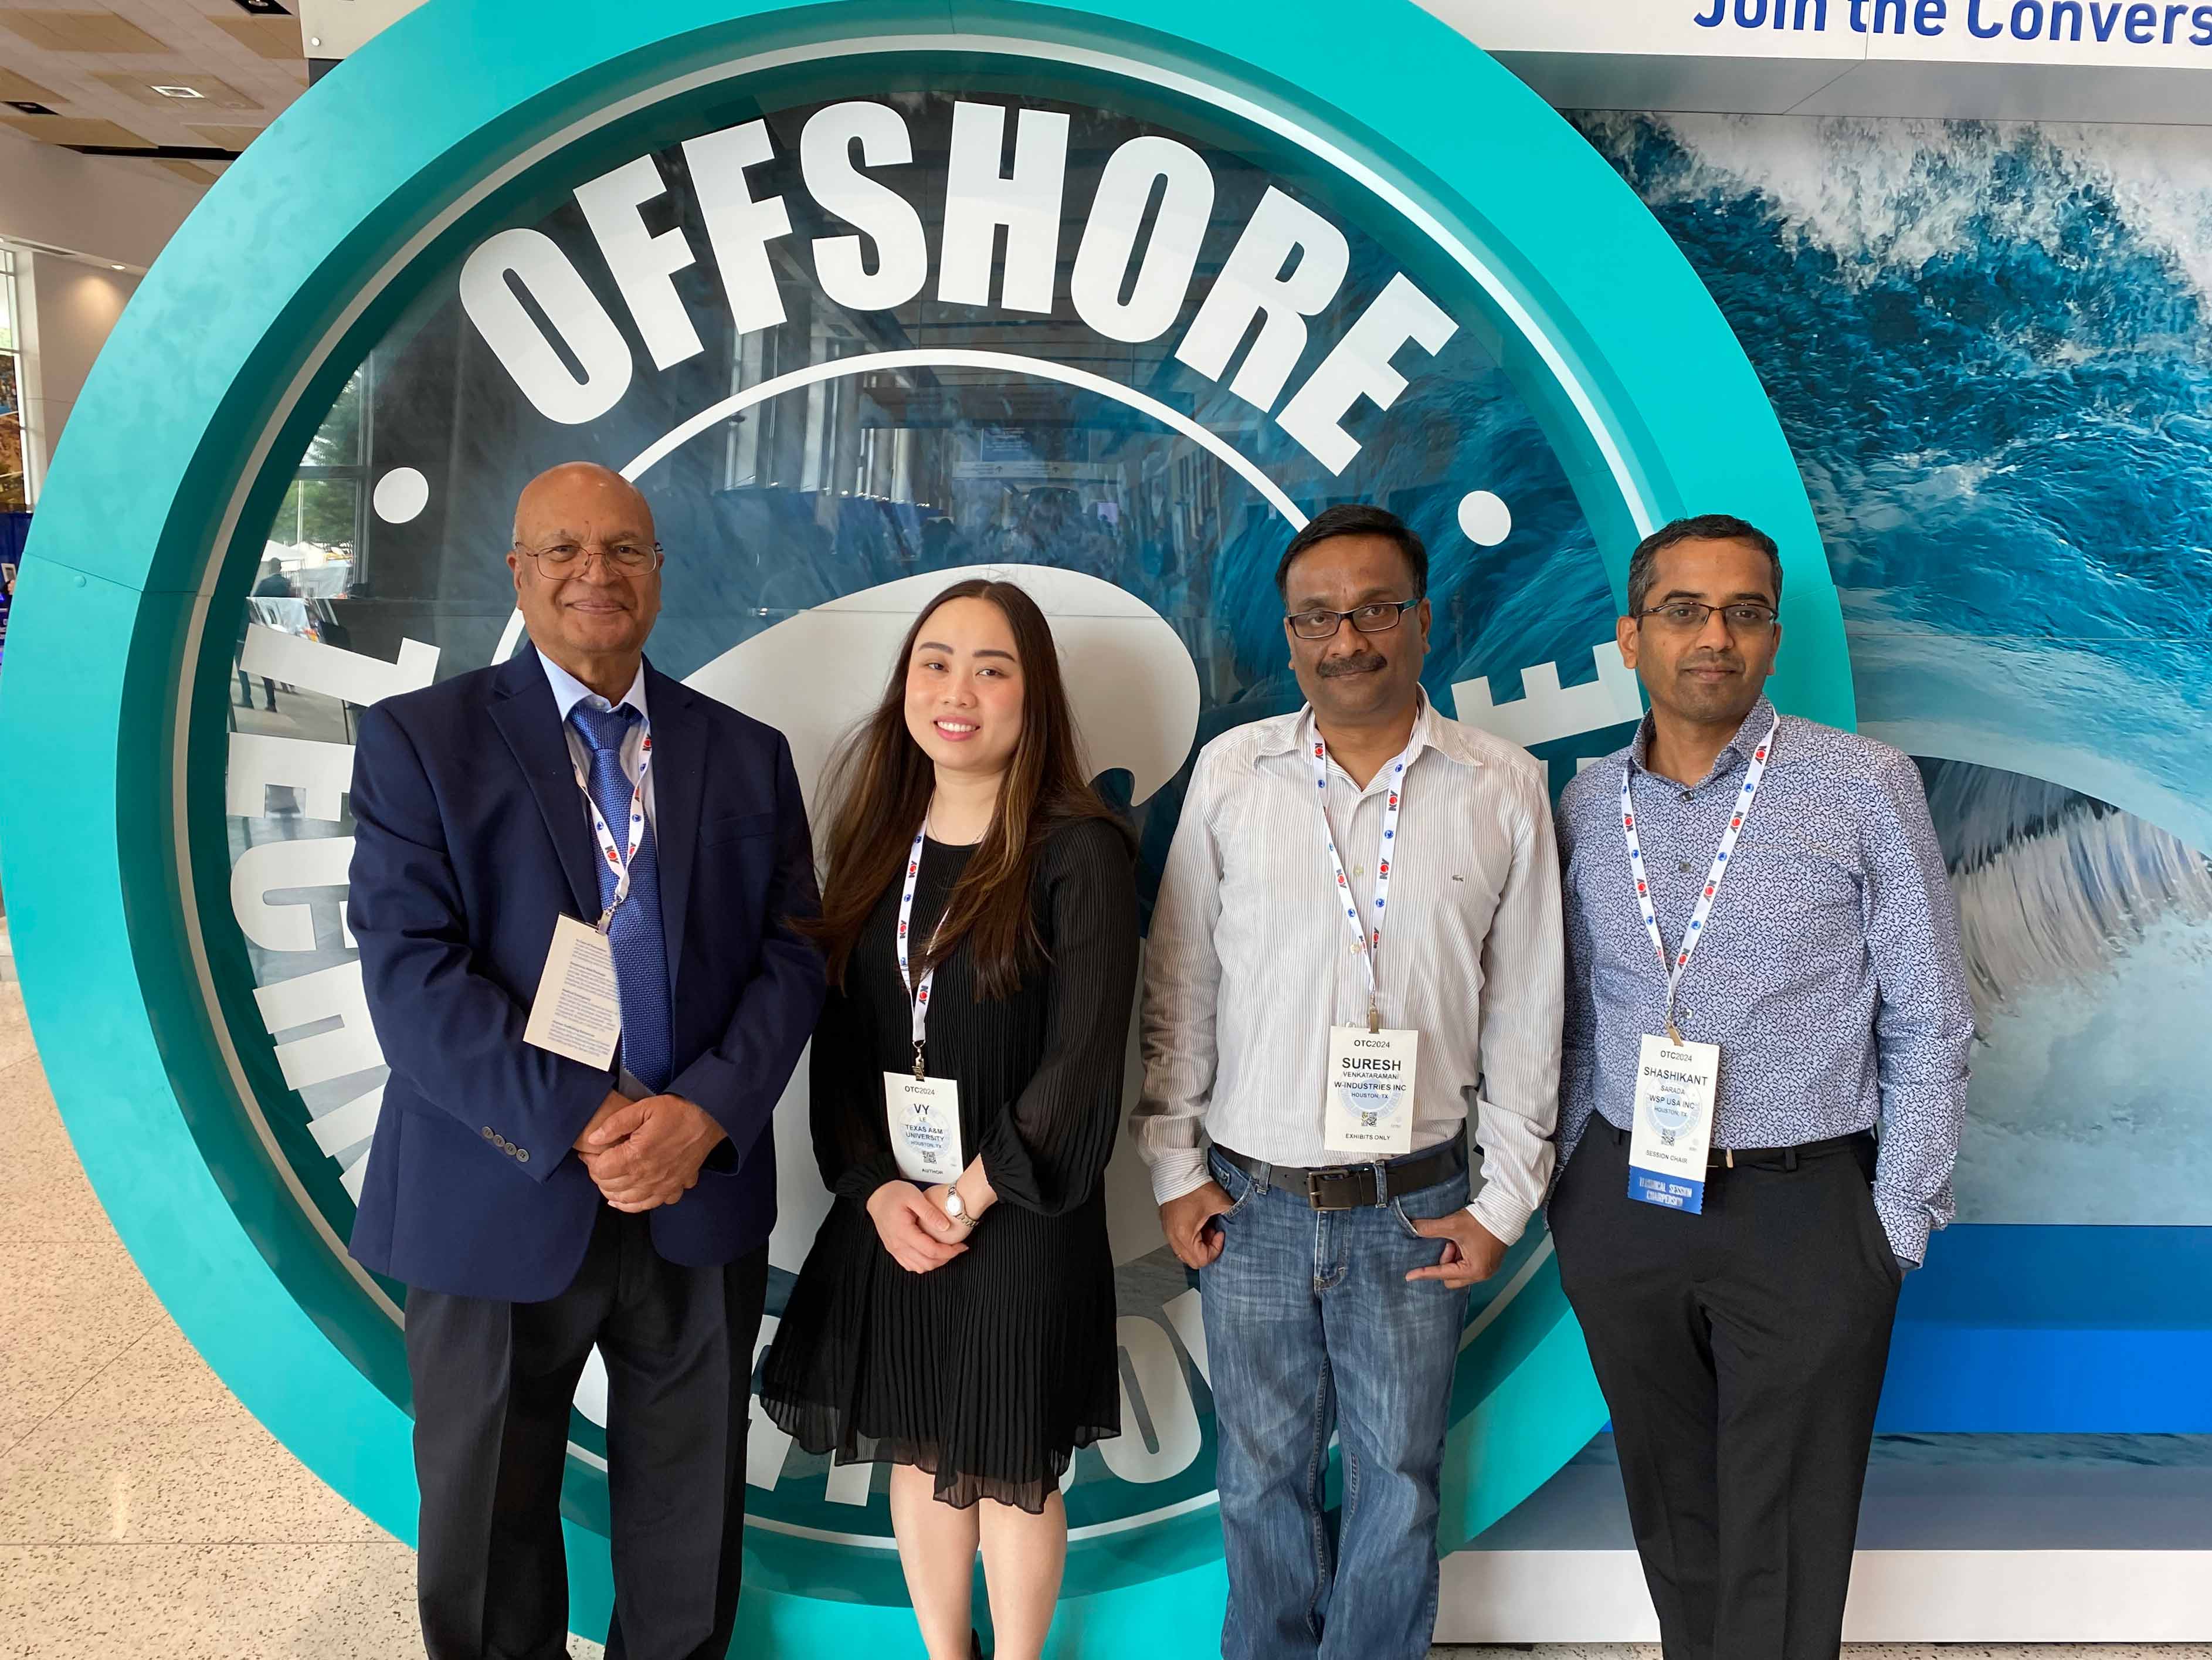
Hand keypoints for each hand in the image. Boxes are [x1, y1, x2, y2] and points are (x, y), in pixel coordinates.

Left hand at [577, 1094, 725, 1212]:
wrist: (709, 1118)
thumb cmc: (677, 1112)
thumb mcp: (643, 1108)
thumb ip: (615, 1124)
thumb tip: (594, 1138)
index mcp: (636, 1156)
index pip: (601, 1170)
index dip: (590, 1161)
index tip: (590, 1153)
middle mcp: (647, 1176)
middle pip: (611, 1187)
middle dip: (598, 1176)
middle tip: (598, 1163)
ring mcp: (662, 1185)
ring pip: (628, 1201)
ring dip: (612, 1193)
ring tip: (607, 1181)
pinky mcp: (674, 1187)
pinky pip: (650, 1205)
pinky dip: (634, 1206)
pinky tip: (627, 1200)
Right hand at [868, 1182, 968, 1274]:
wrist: (876, 1196)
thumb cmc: (893, 1194)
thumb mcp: (914, 1196)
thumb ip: (930, 1213)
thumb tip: (946, 1227)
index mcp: (904, 1232)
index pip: (931, 1251)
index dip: (950, 1251)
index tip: (962, 1246)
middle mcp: (898, 1245)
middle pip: (927, 1263)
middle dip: (946, 1258)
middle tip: (957, 1248)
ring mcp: (895, 1250)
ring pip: (919, 1268)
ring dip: (935, 1262)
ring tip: (946, 1250)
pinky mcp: (894, 1250)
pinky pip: (910, 1265)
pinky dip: (923, 1263)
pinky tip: (931, 1253)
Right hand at [1159, 1180, 1234, 1270]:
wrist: (1177, 1172)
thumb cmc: (1193, 1185)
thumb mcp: (1219, 1202)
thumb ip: (1232, 1215)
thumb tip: (1240, 1221)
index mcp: (1185, 1235)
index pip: (1202, 1259)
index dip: (1216, 1249)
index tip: (1220, 1233)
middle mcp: (1174, 1237)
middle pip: (1192, 1260)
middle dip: (1207, 1249)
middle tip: (1213, 1233)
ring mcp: (1168, 1232)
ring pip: (1184, 1252)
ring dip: (1198, 1244)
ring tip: (1205, 1227)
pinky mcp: (1167, 1226)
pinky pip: (1179, 1242)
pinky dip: (1190, 1238)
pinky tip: (1197, 1222)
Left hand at [1405, 1209, 1507, 1287]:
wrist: (1505, 1212)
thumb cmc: (1484, 1221)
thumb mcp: (1453, 1224)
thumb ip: (1430, 1228)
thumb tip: (1413, 1227)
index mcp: (1474, 1271)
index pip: (1441, 1273)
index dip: (1424, 1272)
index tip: (1410, 1276)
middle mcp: (1481, 1274)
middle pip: (1449, 1278)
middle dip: (1444, 1262)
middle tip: (1449, 1244)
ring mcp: (1486, 1269)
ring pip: (1458, 1271)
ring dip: (1452, 1258)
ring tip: (1457, 1241)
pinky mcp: (1488, 1262)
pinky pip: (1466, 1265)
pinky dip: (1460, 1256)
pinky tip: (1462, 1242)